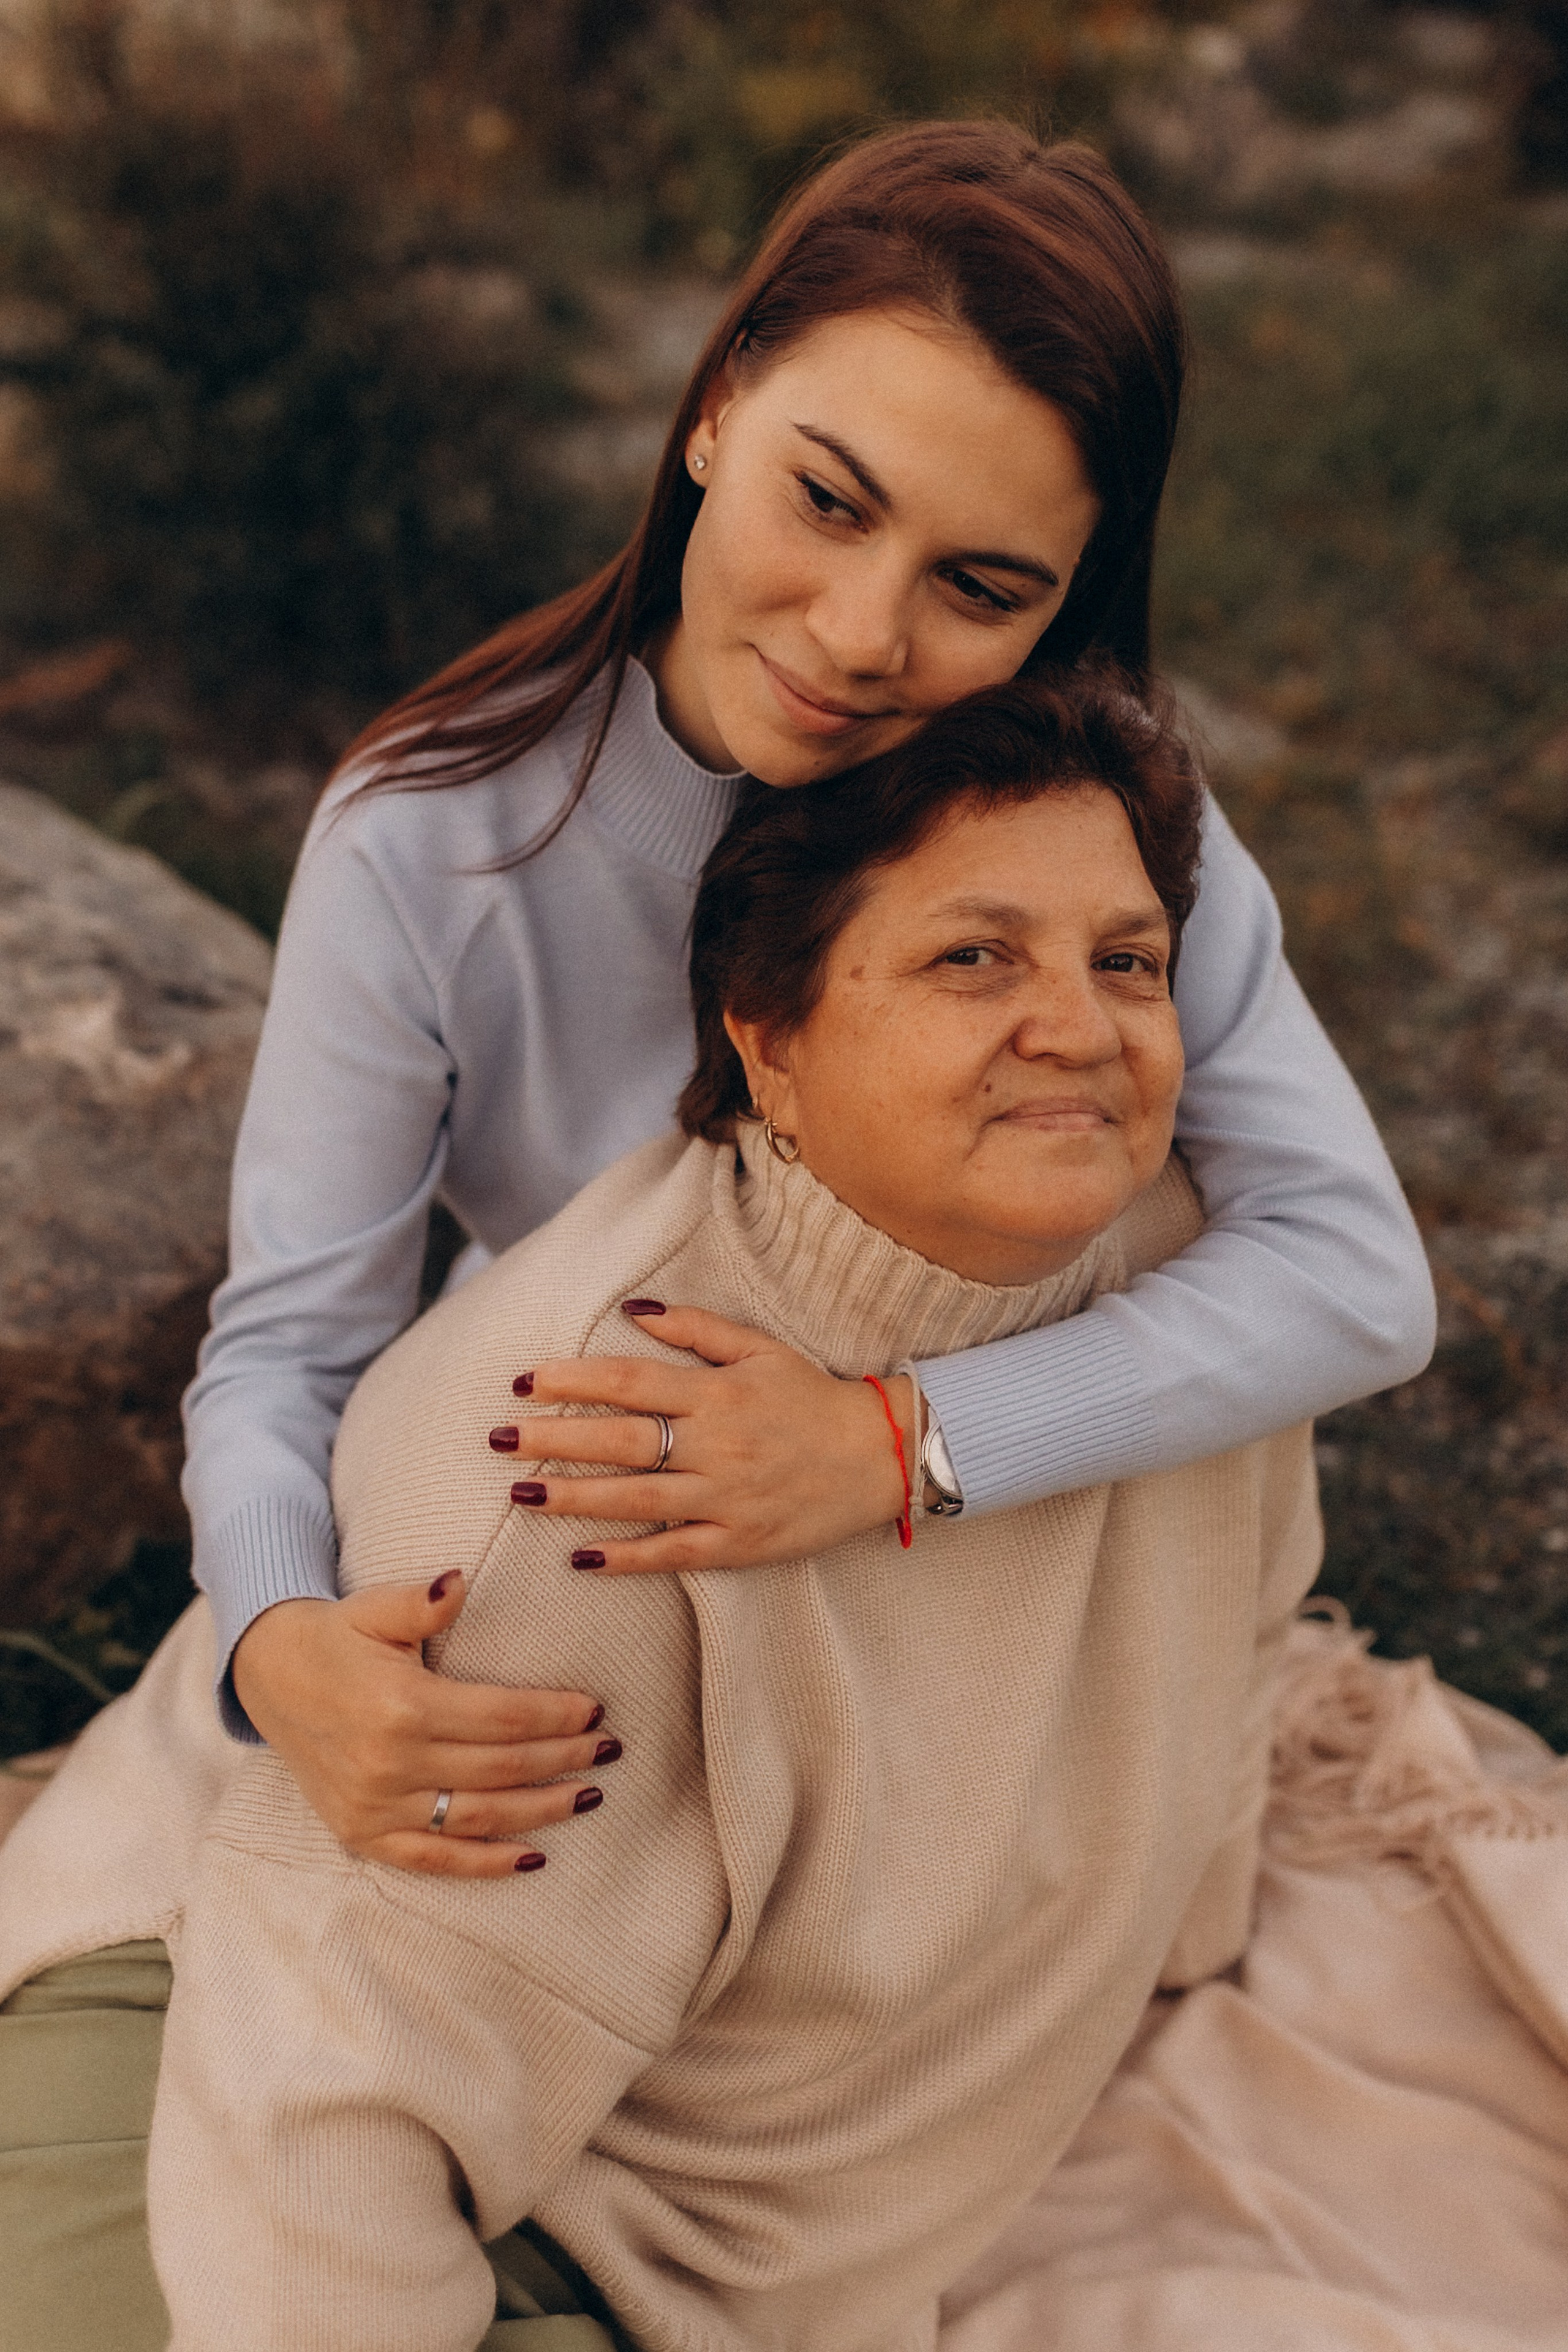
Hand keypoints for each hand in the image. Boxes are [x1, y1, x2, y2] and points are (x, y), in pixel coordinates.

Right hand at [229, 1574, 619, 1877]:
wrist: (268, 1679)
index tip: (596, 1710)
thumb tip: (460, 1579)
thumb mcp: (376, 1608)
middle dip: (564, 1758)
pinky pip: (434, 1860)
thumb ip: (422, 1600)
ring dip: (543, 1809)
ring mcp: (375, 1806)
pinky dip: (486, 1864)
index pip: (502, 1717)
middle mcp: (389, 1763)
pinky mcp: (362, 1834)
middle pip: (501, 1768)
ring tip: (590, 1793)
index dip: (555, 1715)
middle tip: (610, 1748)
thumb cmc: (337, 1636)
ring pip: (479, 1817)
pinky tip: (534, 1856)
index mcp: (401, 1705)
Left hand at [494, 1303, 916, 1573]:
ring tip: (521, 1494)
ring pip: (637, 1499)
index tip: (523, 1381)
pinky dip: (627, 1557)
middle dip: (553, 1439)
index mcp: (717, 1394)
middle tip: (497, 1439)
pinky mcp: (739, 1542)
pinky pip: (674, 1552)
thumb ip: (696, 1328)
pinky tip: (581, 1557)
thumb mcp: (760, 1349)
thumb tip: (634, 1309)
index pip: (629, 1383)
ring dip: (574, 1497)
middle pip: (621, 1441)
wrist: (881, 1456)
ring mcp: (726, 1498)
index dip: (572, 1381)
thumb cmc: (812, 1398)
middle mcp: (716, 1446)